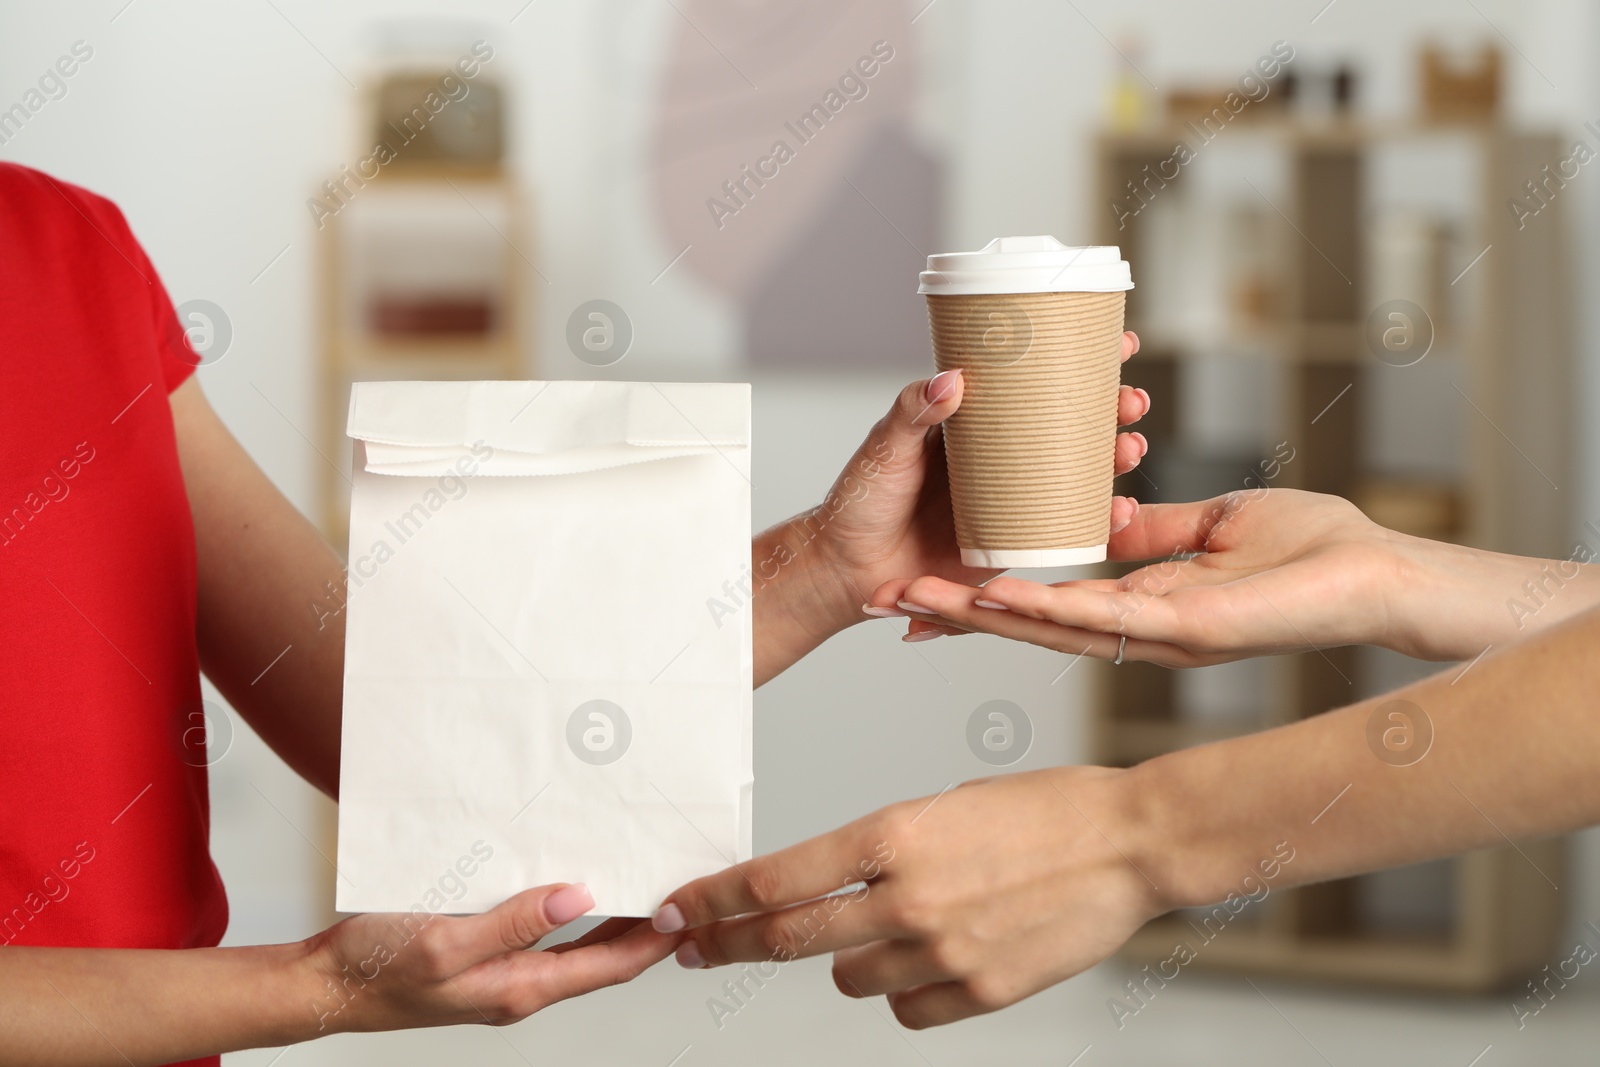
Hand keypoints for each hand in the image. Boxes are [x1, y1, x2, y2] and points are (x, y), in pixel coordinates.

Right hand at [308, 883, 674, 1032]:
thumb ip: (513, 923)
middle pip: (600, 958)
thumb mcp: (446, 941)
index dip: (653, 942)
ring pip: (573, 946)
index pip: (608, 966)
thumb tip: (577, 899)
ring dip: (608, 916)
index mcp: (519, 988)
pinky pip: (538, 934)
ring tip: (636, 877)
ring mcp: (500, 973)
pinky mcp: (481, 956)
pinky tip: (566, 880)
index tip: (687, 911)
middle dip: (642, 928)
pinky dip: (564, 909)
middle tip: (676, 889)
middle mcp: (518, 985)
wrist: (322, 985)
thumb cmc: (375, 969)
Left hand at [649, 769, 1163, 1028]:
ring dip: (850, 960)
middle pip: (789, 938)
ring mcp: (944, 951)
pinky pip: (907, 1008)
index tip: (676, 910)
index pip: (776, 878)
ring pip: (849, 980)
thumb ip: (883, 851)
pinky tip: (940, 956)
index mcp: (894, 834)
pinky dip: (907, 990)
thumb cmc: (1044, 809)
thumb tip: (832, 888)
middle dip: (731, 943)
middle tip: (698, 948)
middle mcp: (908, 897)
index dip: (715, 899)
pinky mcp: (981, 993)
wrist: (1131, 843)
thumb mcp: (945, 806)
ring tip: (895, 928)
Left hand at [790, 332, 1148, 627]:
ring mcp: (1013, 498)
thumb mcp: (884, 448)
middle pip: (1071, 424)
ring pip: (1078, 472)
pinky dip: (1099, 520)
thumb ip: (913, 412)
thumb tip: (952, 378)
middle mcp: (1002, 457)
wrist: (850, 571)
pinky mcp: (1015, 541)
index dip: (1081, 363)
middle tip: (1132, 401)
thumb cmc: (860, 503)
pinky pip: (1066, 528)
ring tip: (1131, 448)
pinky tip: (1120, 510)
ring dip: (1114, 458)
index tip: (1121, 345)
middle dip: (1112, 410)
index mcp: (975, 423)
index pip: (1035, 382)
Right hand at [870, 488, 1599, 662]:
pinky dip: (1041, 608)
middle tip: (887, 599)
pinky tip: (993, 597)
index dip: (985, 599)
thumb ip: (1157, 530)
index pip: (1046, 603)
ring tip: (914, 599)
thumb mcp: (1213, 523)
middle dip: (957, 613)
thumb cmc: (1314, 550)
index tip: (928, 585)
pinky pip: (1099, 616)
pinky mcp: (1183, 627)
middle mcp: (1137, 629)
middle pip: (1030, 623)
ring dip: (979, 615)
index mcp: (1142, 604)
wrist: (1378, 574)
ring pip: (1049, 627)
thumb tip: (1110, 515)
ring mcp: (1155, 634)